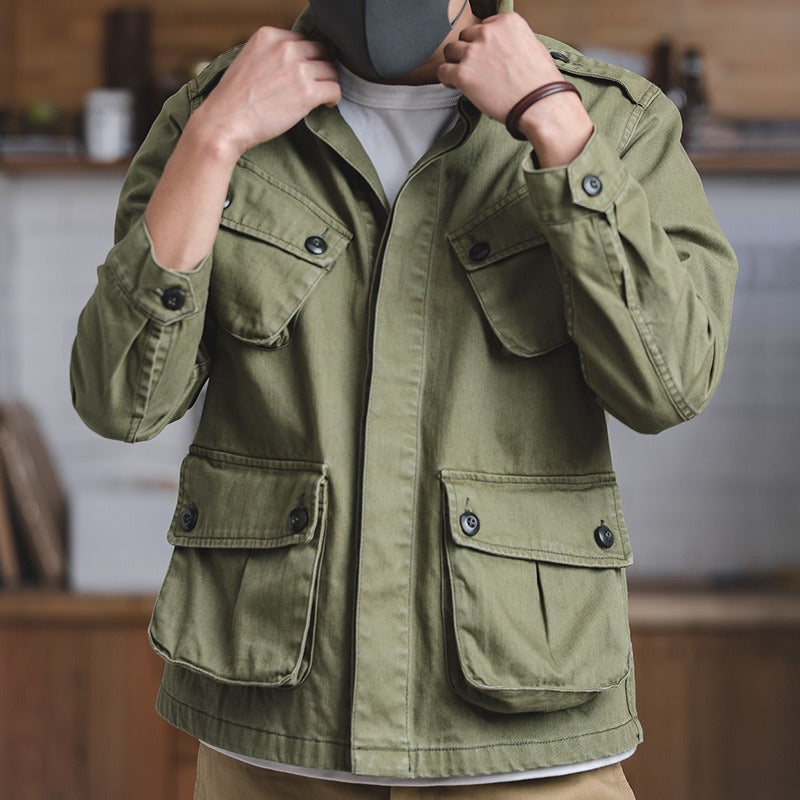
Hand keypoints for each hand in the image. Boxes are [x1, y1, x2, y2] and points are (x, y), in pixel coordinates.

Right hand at [189, 27, 340, 161]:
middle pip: (321, 51)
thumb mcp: (249, 60)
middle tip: (319, 84)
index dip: (308, 57)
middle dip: (322, 68)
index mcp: (270, 35)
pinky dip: (334, 98)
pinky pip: (334, 89)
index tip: (306, 72)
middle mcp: (286, 47)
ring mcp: (298, 69)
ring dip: (328, 84)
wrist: (224, 122)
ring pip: (331, 70)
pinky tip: (326, 104)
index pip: (303, 39)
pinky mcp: (307, 92)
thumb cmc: (233, 100)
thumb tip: (292, 62)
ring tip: (322, 96)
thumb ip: (271, 55)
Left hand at [438, 13, 592, 166]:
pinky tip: (456, 86)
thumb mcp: (533, 47)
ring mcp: (473, 52)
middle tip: (476, 69)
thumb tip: (502, 50)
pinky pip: (442, 71)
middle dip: (469, 52)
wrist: (540, 104)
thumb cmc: (541, 83)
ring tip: (465, 77)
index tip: (487, 57)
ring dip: (456, 63)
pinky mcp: (463, 74)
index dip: (483, 44)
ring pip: (451, 51)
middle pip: (466, 37)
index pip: (484, 26)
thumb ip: (512, 42)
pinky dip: (446, 78)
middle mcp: (488, 33)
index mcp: (507, 22)